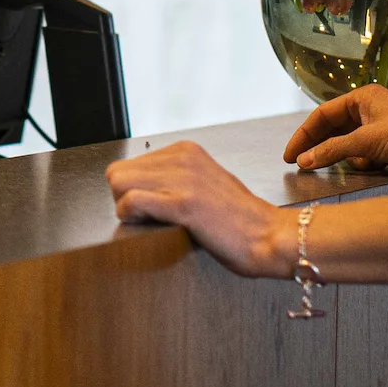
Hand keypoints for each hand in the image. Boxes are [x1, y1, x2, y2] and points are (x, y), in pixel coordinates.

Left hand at [106, 142, 281, 277]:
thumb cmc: (240, 220)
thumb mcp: (206, 182)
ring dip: (125, 207)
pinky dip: (130, 215)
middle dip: (123, 197)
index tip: (149, 205)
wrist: (269, 236)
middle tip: (144, 216)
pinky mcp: (183, 203)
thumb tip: (144, 187)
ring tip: (148, 221)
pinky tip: (146, 224)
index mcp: (186, 151)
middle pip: (118, 172)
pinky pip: (132, 201)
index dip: (132, 188)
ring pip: (119, 183)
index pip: (129, 163)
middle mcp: (182, 158)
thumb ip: (177, 178)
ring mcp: (183, 179)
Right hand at [284, 85, 387, 177]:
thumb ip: (332, 151)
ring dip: (347, 157)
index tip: (289, 157)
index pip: (322, 115)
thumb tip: (303, 161)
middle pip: (334, 129)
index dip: (303, 135)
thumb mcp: (366, 142)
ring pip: (349, 144)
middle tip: (303, 166)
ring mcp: (381, 128)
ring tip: (351, 166)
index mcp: (362, 97)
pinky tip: (372, 168)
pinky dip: (363, 163)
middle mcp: (370, 109)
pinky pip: (365, 154)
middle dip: (322, 148)